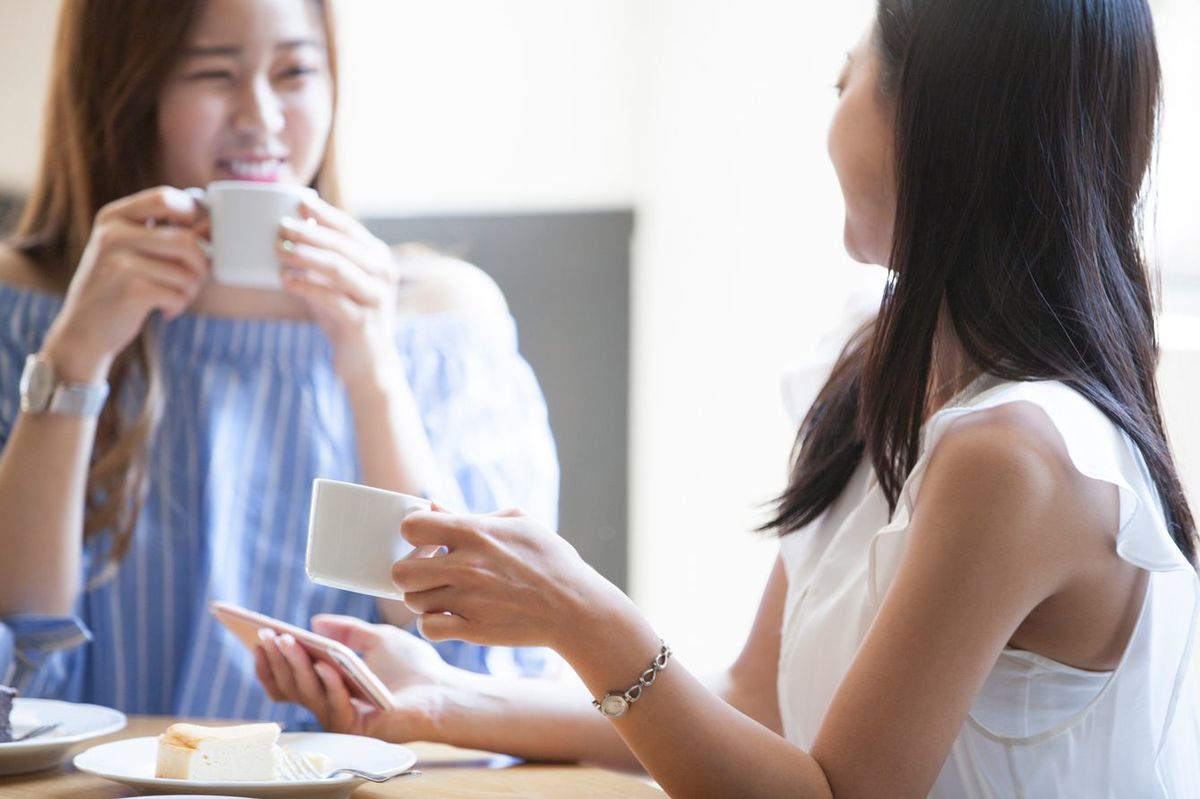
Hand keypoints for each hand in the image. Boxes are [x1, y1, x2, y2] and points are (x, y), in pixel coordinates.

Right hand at [44, 187, 208, 380]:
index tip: (202, 238)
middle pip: (186, 239)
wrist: (83, 331)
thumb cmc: (119, 287)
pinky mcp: (130, 290)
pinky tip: (165, 311)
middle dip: (200, 265)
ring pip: (186, 269)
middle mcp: (112, 234)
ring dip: (191, 289)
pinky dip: (179, 305)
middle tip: (194, 280)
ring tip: (176, 298)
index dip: (195, 215)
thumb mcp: (131, 250)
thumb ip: (165, 233)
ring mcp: (118, 261)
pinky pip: (178, 292)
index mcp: (113, 217)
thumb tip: (212, 225)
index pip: (166, 198)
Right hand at [255, 614, 452, 739]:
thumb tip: (315, 622)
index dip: (270, 661)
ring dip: (296, 666)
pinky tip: (325, 664)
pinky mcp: (356, 727)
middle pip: (291, 686)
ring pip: (307, 694)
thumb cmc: (414, 667)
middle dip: (276, 659)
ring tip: (288, 641)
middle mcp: (329, 703)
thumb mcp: (377, 638)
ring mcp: (341, 717)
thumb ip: (347, 630)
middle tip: (266, 635)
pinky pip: (335, 706)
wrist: (443, 691)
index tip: (257, 635)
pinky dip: (329, 683)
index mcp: (330, 685)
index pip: (289, 678)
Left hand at [275, 197, 401, 385]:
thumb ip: (321, 261)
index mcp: (379, 260)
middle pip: (343, 246)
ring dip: (306, 256)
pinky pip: (331, 299)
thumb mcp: (337, 285)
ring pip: (338, 269)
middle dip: (310, 233)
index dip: (325, 214)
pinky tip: (285, 280)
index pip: (350, 229)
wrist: (367, 362)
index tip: (298, 201)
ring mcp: (376, 299)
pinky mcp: (363, 323)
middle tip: (281, 226)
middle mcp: (383, 275)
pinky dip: (306, 286)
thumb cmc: (348, 317)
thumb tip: (291, 230)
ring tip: (278, 249)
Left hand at [392, 509, 624, 655]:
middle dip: (410, 571)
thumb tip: (433, 506)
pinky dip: (433, 623)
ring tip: (445, 595)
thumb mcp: (518, 522)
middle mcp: (466, 567)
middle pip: (401, 571)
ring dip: (423, 597)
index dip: (415, 533)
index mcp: (476, 533)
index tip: (429, 541)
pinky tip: (450, 616)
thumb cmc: (550, 559)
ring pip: (412, 601)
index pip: (412, 527)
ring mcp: (468, 601)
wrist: (575, 606)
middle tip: (430, 572)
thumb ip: (471, 514)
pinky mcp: (473, 630)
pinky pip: (428, 628)